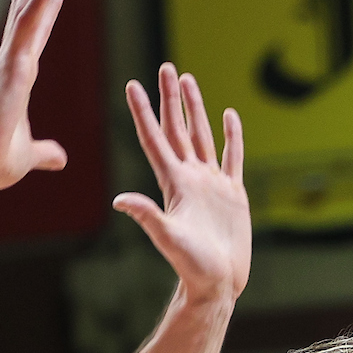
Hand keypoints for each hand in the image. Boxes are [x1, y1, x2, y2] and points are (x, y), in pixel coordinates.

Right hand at [0, 0, 69, 193]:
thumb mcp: (28, 155)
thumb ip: (44, 152)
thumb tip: (59, 158)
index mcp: (16, 77)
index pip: (33, 32)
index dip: (45, 5)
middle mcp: (10, 63)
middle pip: (28, 10)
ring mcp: (9, 63)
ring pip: (27, 10)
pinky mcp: (11, 69)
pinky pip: (28, 27)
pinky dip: (42, 1)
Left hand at [117, 63, 251, 304]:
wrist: (218, 284)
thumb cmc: (192, 266)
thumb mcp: (169, 239)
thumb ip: (148, 217)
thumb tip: (119, 201)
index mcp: (174, 184)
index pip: (155, 140)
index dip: (143, 112)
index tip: (132, 85)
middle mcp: (190, 178)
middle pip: (177, 129)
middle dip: (170, 98)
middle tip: (166, 68)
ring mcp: (212, 184)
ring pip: (202, 136)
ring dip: (195, 108)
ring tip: (189, 80)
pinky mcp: (233, 193)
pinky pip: (232, 157)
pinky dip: (231, 136)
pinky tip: (229, 116)